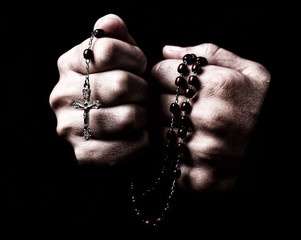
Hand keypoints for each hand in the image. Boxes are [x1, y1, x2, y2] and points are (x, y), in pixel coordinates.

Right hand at [49, 14, 148, 165]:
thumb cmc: (122, 87)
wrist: (117, 130)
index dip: (136, 59)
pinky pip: (127, 147)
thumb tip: (111, 23)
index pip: (109, 49)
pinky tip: (139, 136)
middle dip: (143, 90)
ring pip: (128, 117)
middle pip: (122, 85)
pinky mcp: (83, 155)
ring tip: (141, 115)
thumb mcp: (120, 56)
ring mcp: (68, 127)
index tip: (139, 68)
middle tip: (143, 96)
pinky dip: (142, 141)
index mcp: (68, 64)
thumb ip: (115, 35)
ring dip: (144, 116)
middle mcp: (61, 95)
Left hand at [150, 43, 270, 191]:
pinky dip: (170, 154)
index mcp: (218, 86)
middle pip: (153, 103)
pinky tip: (189, 148)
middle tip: (178, 105)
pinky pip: (165, 161)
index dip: (162, 76)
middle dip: (160, 101)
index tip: (171, 82)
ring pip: (155, 133)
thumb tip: (167, 50)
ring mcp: (202, 151)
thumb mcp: (251, 72)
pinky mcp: (199, 179)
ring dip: (164, 128)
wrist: (284, 151)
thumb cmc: (265, 108)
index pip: (158, 73)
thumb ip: (209, 53)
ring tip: (186, 127)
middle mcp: (207, 119)